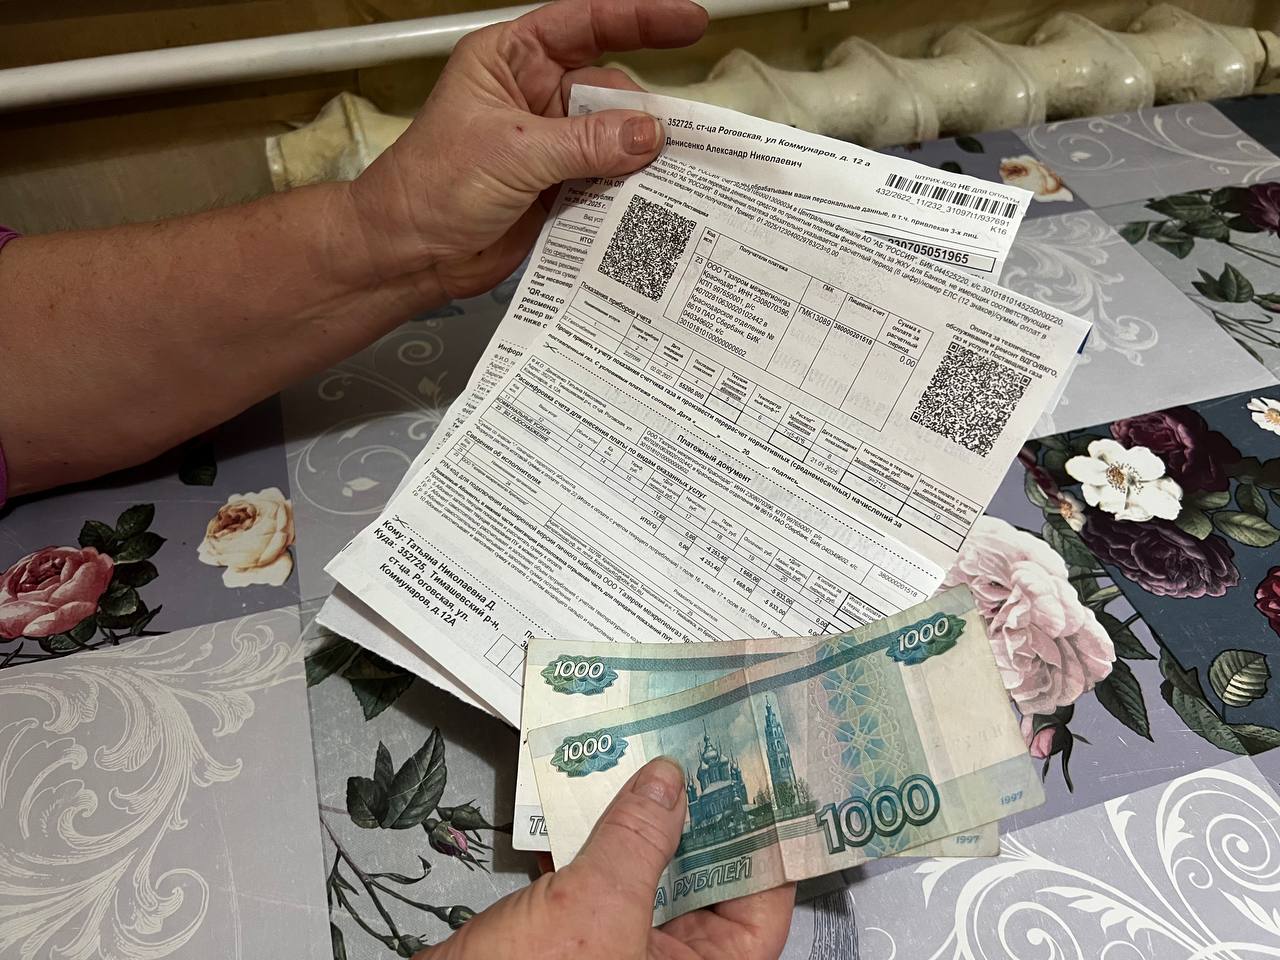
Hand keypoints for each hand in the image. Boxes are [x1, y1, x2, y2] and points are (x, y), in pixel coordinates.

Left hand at [349, 0, 707, 299]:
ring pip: (613, 138)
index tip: (688, 22)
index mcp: (511, 59)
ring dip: (637, 156)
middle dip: (641, 111)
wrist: (410, 254)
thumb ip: (585, 142)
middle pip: (609, 88)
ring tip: (670, 171)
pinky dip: (626, 190)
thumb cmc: (431, 186)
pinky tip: (647, 199)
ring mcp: (547, 144)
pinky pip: (605, 180)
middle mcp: (533, 95)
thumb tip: (649, 133)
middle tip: (673, 138)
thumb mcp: (513, 152)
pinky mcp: (557, 188)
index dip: (640, 18)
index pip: (585, 23)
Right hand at [418, 758, 795, 959]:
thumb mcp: (596, 910)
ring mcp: (619, 951)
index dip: (764, 843)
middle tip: (702, 748)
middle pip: (704, 881)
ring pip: (647, 872)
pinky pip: (597, 877)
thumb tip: (670, 781)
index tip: (762, 780)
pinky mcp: (572, 938)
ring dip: (639, 816)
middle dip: (698, 815)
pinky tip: (580, 788)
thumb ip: (638, 840)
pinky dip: (590, 834)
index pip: (760, 907)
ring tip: (646, 751)